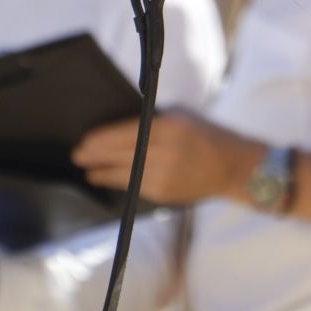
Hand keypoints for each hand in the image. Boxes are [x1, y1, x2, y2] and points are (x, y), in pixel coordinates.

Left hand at [71, 109, 262, 205]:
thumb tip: (120, 123)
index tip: (85, 139)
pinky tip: (108, 178)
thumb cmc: (205, 134)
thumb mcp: (180, 116)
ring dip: (103, 173)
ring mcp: (165, 176)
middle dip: (96, 156)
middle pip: (121, 155)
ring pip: (125, 175)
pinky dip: (120, 183)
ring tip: (88, 171)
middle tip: (77, 155)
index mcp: (168, 128)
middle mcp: (165, 153)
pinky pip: (135, 188)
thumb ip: (153, 119)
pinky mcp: (165, 194)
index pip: (127, 133)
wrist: (233, 167)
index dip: (103, 139)